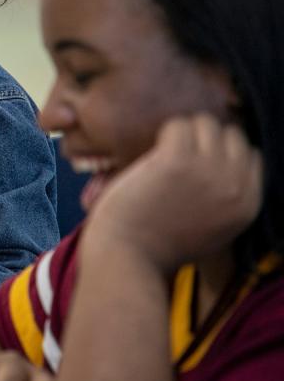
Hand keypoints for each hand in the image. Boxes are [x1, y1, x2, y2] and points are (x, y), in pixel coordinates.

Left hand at [86, 114, 262, 272]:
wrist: (128, 257)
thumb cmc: (159, 245)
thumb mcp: (213, 229)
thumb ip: (225, 199)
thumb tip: (220, 164)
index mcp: (248, 205)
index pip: (251, 156)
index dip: (223, 152)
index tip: (199, 158)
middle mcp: (235, 186)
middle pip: (232, 134)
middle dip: (205, 138)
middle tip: (178, 153)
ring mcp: (209, 171)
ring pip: (206, 123)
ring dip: (183, 132)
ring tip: (163, 153)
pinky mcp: (177, 160)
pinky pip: (178, 124)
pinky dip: (164, 132)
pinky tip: (152, 154)